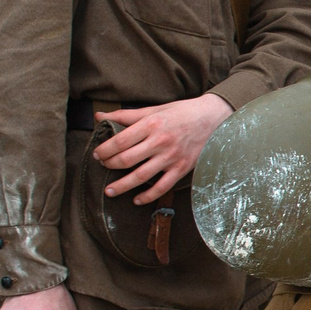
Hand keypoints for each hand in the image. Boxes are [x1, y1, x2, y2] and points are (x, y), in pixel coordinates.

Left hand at [93, 93, 234, 204]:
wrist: (213, 118)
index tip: (97, 154)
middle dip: (109, 165)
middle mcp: (160, 141)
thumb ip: (126, 115)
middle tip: (102, 167)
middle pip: (127, 159)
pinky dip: (147, 196)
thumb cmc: (181, 112)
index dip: (105, 149)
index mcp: (151, 124)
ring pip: (141, 176)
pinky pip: (162, 187)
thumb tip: (99, 116)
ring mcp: (171, 157)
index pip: (120, 140)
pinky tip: (136, 200)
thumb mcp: (154, 109)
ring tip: (109, 191)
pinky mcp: (181, 168)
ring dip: (122, 186)